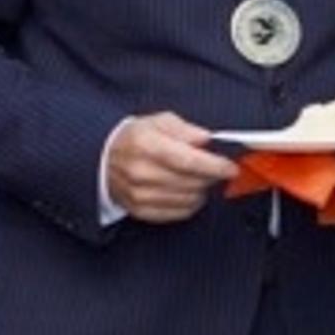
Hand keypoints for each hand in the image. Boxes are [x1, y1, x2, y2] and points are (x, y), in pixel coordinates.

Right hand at [102, 110, 234, 223]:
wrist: (103, 159)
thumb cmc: (136, 138)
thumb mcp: (158, 122)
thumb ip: (186, 129)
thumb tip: (207, 139)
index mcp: (146, 144)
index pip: (188, 160)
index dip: (214, 166)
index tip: (230, 167)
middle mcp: (141, 171)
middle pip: (191, 181)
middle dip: (211, 176)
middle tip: (215, 168)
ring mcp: (139, 194)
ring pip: (189, 199)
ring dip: (202, 190)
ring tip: (198, 178)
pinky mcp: (141, 210)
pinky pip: (179, 213)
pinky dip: (191, 204)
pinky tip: (188, 191)